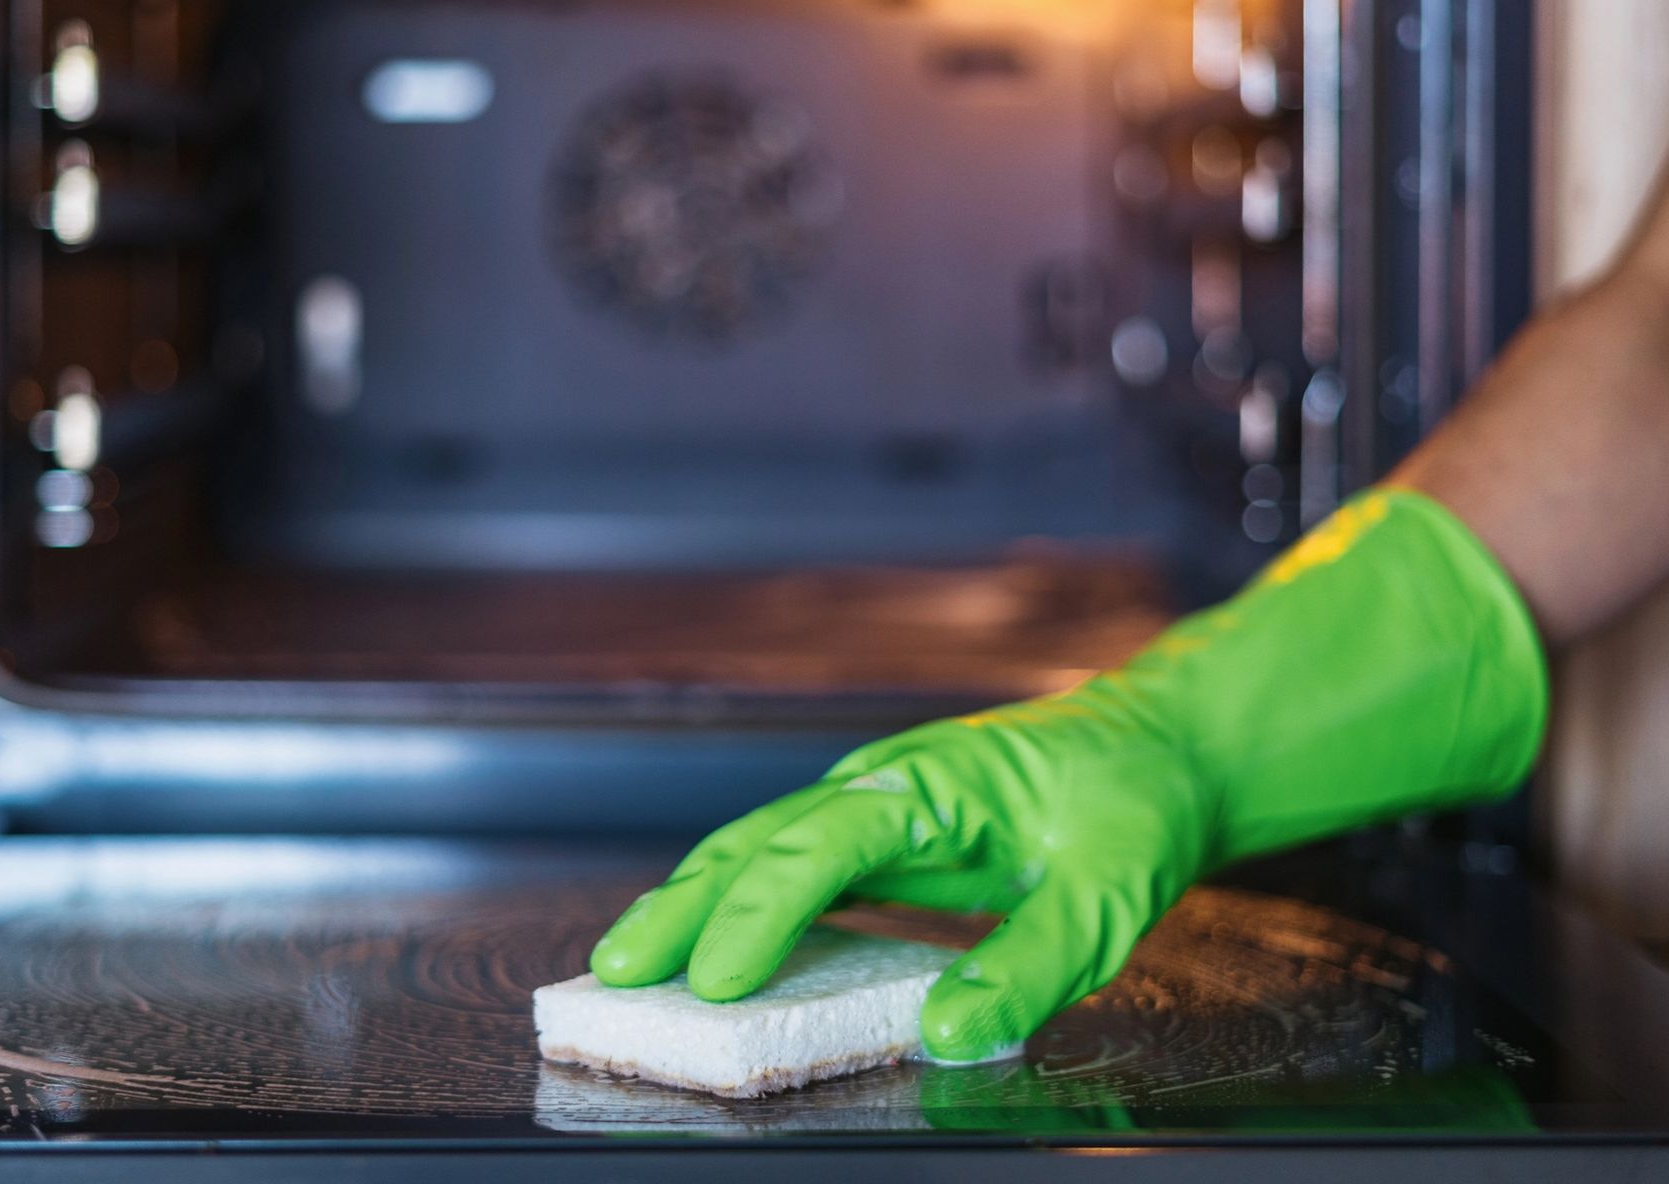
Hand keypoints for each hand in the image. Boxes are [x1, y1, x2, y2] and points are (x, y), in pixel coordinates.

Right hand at [589, 687, 1211, 1061]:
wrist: (1160, 745)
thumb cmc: (1133, 803)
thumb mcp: (1107, 895)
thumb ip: (1030, 963)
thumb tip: (947, 1034)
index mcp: (931, 782)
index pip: (819, 846)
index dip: (760, 915)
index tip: (715, 981)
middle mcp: (885, 786)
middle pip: (757, 840)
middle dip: (683, 906)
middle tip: (619, 972)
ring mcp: (877, 807)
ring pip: (759, 849)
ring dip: (695, 904)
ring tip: (631, 964)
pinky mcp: (882, 838)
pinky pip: (792, 870)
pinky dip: (739, 908)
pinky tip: (711, 952)